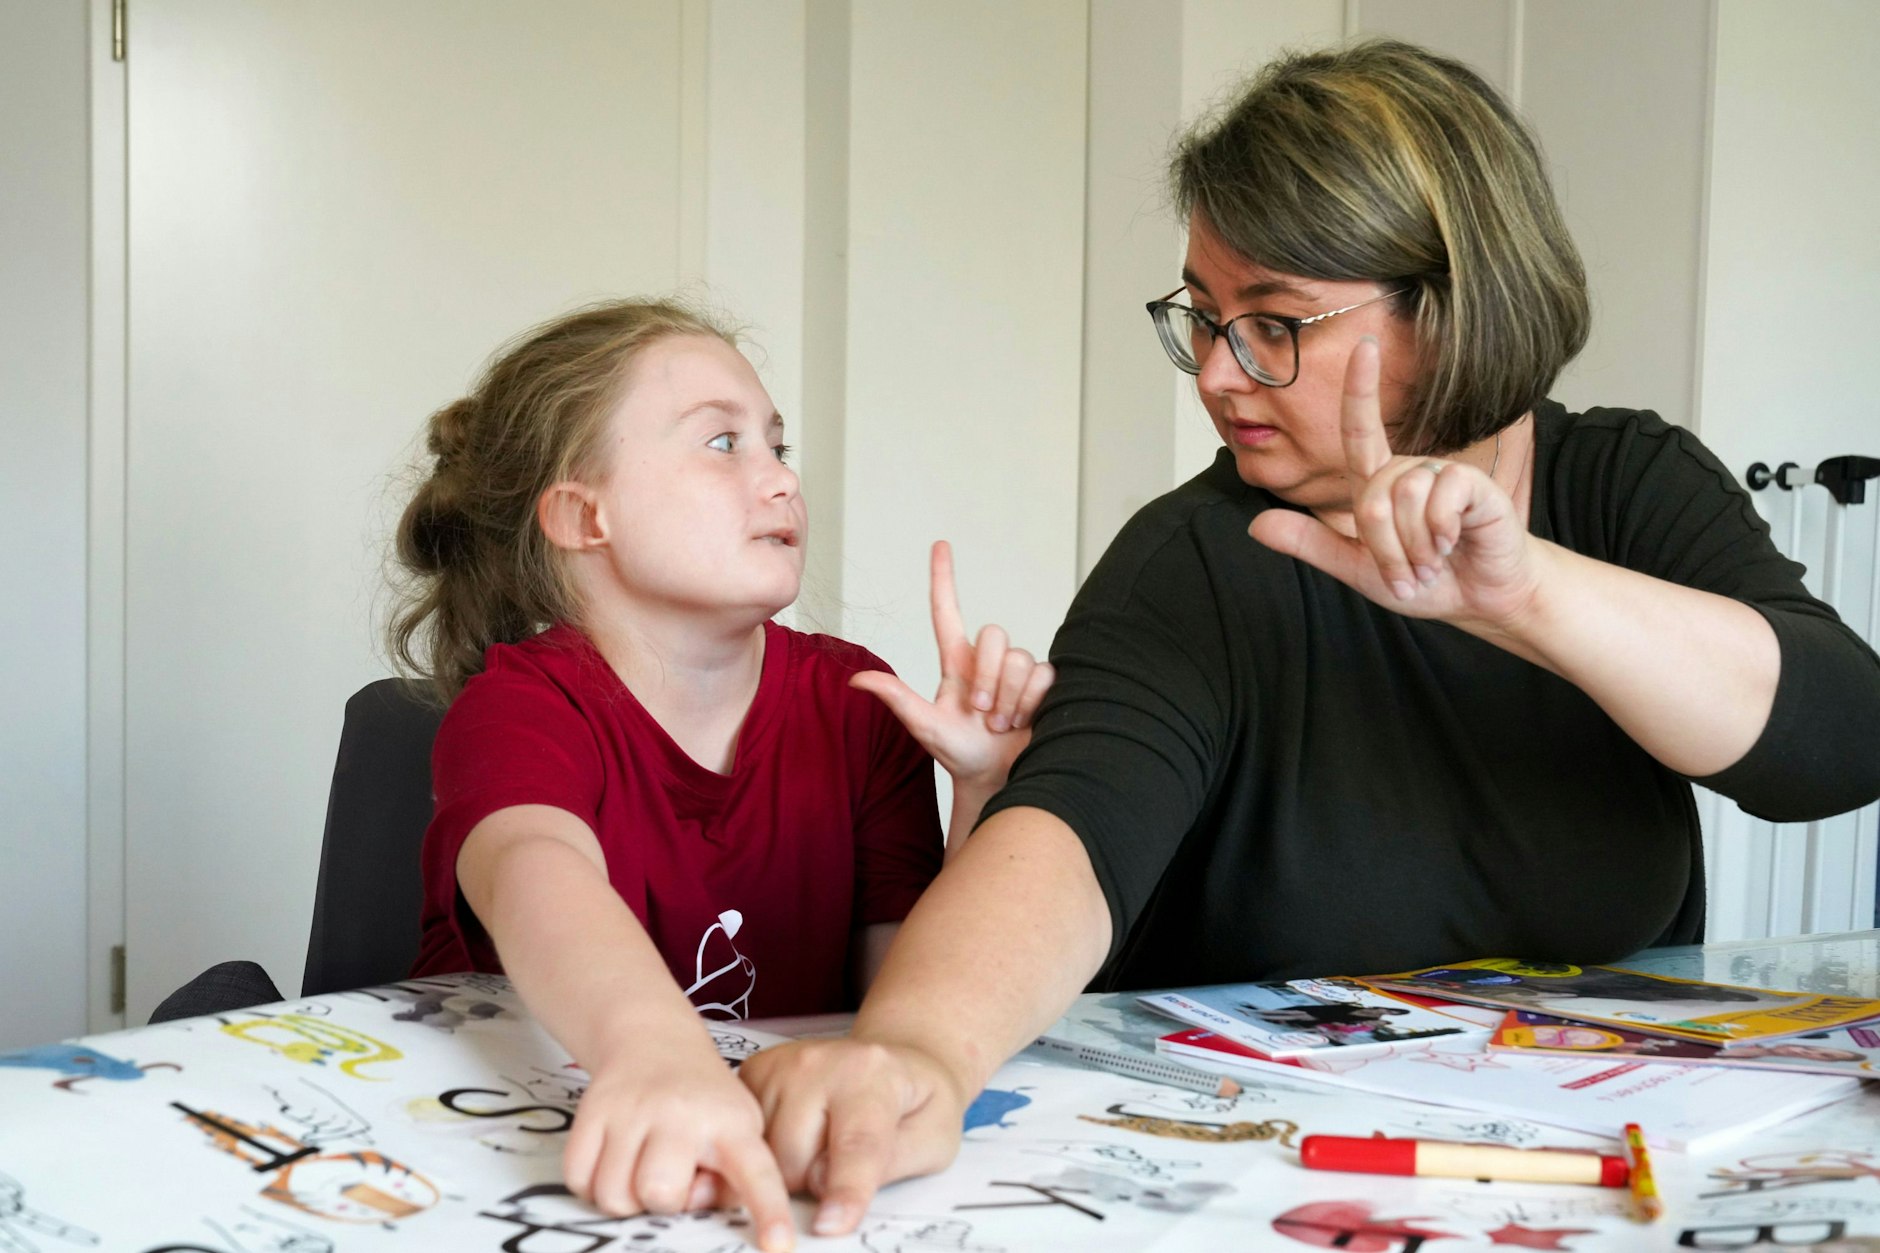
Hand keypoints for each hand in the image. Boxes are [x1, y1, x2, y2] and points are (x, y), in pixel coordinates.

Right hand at [564, 1032, 795, 1251]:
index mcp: (731, 1124)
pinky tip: (613, 1159)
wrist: (655, 1041)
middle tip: (669, 1173)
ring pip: (613, 1196)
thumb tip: (693, 1203)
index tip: (778, 1245)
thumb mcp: (737, 1128)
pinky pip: (578, 1180)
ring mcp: (633, 1108)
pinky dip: (591, 1184)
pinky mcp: (592, 1110)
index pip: (755, 1172)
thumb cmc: (702, 1101)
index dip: (768, 1211)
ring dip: (624, 1196)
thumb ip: (728, 1179)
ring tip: (640, 1165)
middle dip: (662, 1200)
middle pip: (660, 1194)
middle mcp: (683, 1112)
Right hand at [741, 1037, 970, 1237]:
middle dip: (813, 1182)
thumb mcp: (933, 1138)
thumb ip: (890, 1166)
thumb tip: (827, 1191)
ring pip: (763, 1156)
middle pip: (794, 1160)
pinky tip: (795, 1134)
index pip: (857, 1145)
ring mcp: (781, 1065)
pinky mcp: (754, 1073)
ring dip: (788, 1167)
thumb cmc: (913, 1102)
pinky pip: (743, 1139)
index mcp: (872, 1075)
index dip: (845, 1191)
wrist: (895, 1062)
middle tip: (844, 1158)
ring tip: (821, 1141)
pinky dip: (765, 1151)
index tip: (830, 1225)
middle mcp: (819, 1063)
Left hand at [850, 540, 1053, 787]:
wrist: (994, 778)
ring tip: (1000, 724)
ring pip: (1019, 658)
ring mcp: (1016, 671)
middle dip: (988, 678)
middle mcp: (987, 660)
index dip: (943, 577)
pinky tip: (1024, 721)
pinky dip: (1029, 702)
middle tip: (982, 713)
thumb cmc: (957, 751)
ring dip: (1008, 698)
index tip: (940, 545)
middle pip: (993, 636)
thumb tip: (856, 680)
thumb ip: (895, 699)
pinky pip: (1043, 675)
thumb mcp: (924, 725)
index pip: (948, 610)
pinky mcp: (1043, 684)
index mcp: (955, 662)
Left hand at [1248, 336, 1543, 632]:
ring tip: (1432, 563)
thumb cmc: (1425, 581)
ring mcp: (1442, 476)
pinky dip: (1439, 533)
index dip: (1360, 387)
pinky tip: (1453, 543)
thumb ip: (1311, 545)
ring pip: (1404, 497)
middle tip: (1409, 574)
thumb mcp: (1357, 568)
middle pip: (1372, 497)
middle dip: (1385, 549)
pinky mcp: (1473, 486)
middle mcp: (1409, 471)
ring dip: (1413, 548)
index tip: (1365, 345)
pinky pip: (1440, 498)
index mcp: (1379, 483)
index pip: (1361, 427)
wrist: (1480, 598)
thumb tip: (1256, 525)